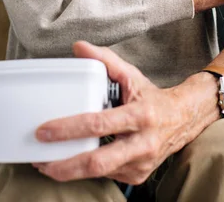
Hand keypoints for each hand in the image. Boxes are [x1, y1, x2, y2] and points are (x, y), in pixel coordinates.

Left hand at [32, 42, 198, 184]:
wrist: (184, 119)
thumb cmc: (152, 97)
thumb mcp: (131, 75)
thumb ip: (104, 60)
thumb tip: (78, 47)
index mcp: (139, 115)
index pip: (98, 124)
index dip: (68, 129)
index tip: (44, 131)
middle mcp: (142, 143)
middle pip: (98, 162)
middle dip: (64, 165)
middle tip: (39, 160)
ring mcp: (141, 163)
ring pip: (99, 174)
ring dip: (69, 171)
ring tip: (46, 163)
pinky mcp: (138, 176)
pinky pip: (107, 176)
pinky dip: (85, 172)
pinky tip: (71, 163)